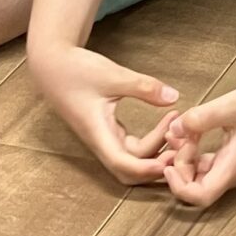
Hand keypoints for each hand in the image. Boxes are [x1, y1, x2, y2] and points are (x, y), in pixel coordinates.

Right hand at [28, 41, 179, 185]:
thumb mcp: (112, 75)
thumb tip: (173, 97)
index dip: (148, 168)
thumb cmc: (75, 69)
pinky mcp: (108, 130)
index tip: (172, 158)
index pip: (123, 164)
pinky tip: (167, 123)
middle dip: (157, 165)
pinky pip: (133, 146)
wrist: (52, 64)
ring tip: (179, 130)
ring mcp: (104, 137)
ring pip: (133, 159)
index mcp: (97, 133)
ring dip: (157, 151)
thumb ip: (143, 86)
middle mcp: (101, 141)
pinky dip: (152, 141)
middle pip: (130, 171)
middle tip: (183, 147)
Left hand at [159, 74, 235, 209]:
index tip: (170, 162)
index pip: (201, 197)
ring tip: (181, 130)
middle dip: (180, 166)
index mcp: (234, 167)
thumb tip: (173, 130)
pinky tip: (192, 129)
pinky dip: (197, 150)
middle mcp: (235, 173)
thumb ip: (199, 119)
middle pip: (197, 187)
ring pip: (203, 173)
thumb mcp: (230, 106)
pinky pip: (210, 162)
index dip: (179, 187)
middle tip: (178, 136)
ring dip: (187, 157)